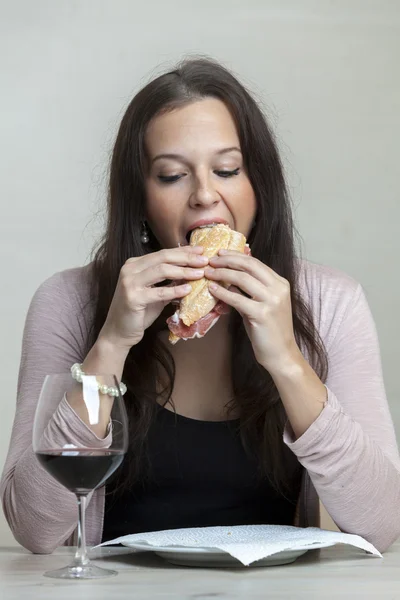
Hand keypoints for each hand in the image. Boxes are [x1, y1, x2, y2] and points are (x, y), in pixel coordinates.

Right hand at [99, 246, 207, 349]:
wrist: (119, 332)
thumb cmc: (138, 312)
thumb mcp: (155, 292)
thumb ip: (169, 281)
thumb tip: (192, 271)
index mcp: (135, 264)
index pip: (163, 253)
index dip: (183, 251)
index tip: (201, 251)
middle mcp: (130, 269)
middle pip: (163, 258)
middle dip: (186, 258)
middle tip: (204, 260)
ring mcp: (129, 282)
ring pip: (161, 270)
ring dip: (183, 271)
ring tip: (200, 273)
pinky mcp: (132, 297)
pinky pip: (159, 291)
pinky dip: (175, 290)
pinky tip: (188, 289)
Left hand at [205, 250, 299, 372]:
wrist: (281, 354)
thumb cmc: (269, 330)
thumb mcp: (262, 304)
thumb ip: (250, 290)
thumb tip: (229, 277)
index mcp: (280, 283)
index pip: (255, 262)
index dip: (236, 256)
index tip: (220, 253)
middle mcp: (278, 289)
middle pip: (249, 266)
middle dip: (227, 260)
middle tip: (210, 260)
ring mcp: (271, 301)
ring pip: (242, 279)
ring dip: (222, 274)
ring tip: (208, 273)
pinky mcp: (262, 314)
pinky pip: (237, 299)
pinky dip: (223, 292)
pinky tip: (212, 289)